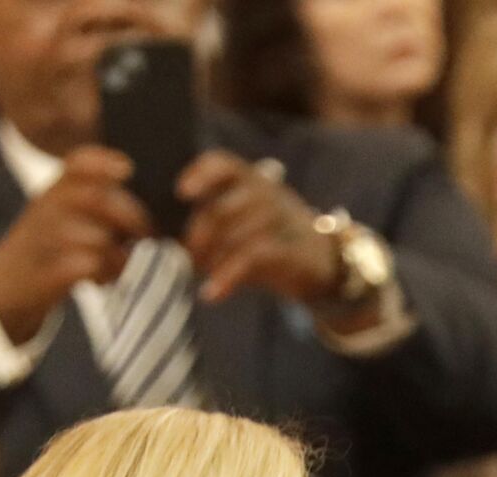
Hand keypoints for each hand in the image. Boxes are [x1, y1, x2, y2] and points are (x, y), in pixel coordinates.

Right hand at [0, 146, 151, 344]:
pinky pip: (85, 266)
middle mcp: (46, 209)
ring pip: (95, 236)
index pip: (76, 163)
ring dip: (119, 253)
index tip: (128, 169)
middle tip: (148, 235)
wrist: (8, 289)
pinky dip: (104, 273)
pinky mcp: (43, 274)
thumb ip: (97, 205)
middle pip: (96, 199)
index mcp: (54, 192)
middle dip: (131, 216)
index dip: (103, 161)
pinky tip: (104, 280)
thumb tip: (149, 211)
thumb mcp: (65, 219)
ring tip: (122, 264)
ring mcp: (42, 241)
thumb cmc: (50, 251)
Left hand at [178, 152, 340, 305]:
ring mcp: (284, 221)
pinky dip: (229, 277)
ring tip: (200, 273)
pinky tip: (213, 293)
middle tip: (187, 257)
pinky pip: (253, 257)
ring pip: (237, 231)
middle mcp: (269, 194)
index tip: (182, 193)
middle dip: (199, 234)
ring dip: (212, 257)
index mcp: (254, 182)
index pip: (225, 164)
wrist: (325, 266)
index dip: (202, 173)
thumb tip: (170, 240)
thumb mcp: (245, 223)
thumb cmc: (275, 243)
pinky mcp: (292, 251)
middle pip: (223, 206)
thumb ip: (213, 223)